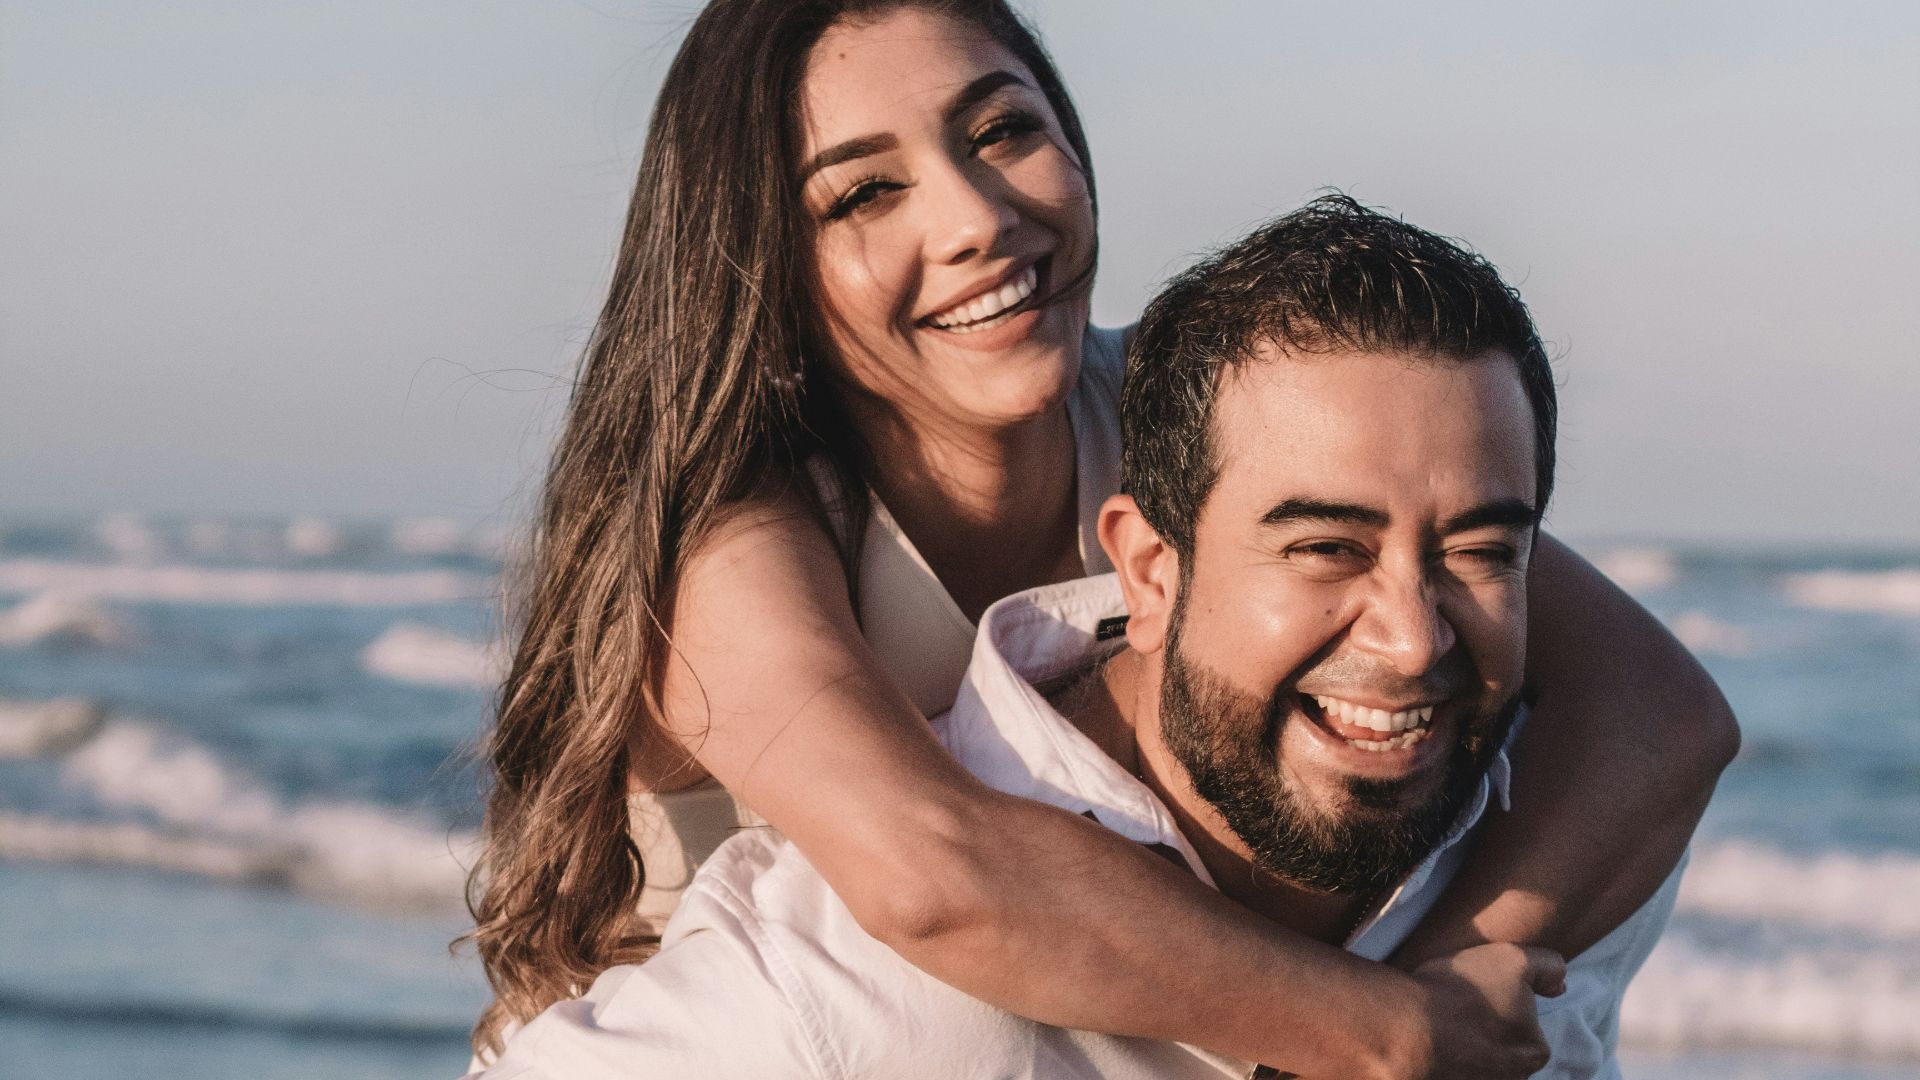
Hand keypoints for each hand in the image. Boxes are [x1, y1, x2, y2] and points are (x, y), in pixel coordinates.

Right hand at [1390, 942, 1565, 1079]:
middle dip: (1486, 1033)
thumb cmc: (1462, 992)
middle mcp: (1511, 1079)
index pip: (1529, 1031)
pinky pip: (1451, 1070)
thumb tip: (1560, 983)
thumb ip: (1548, 966)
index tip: (1481, 995)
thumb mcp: (1514, 959)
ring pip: (1477, 1063)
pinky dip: (1443, 1058)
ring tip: (1439, 1022)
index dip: (1506, 1008)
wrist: (1405, 1026)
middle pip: (1503, 1051)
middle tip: (1460, 1008)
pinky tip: (1428, 1039)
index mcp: (1533, 1053)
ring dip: (1463, 1047)